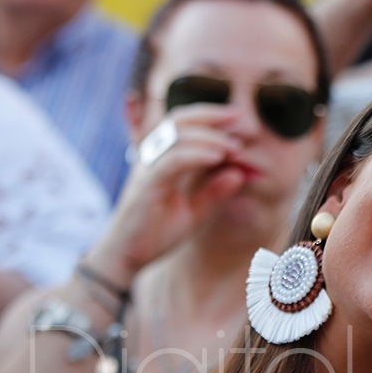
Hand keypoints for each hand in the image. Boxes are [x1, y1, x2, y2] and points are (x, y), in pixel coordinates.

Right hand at [85, 105, 253, 285]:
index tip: (242, 122)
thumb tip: (241, 173)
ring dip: (211, 137)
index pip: (186, 123)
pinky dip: (197, 155)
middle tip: (243, 123)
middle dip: (213, 116)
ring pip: (177, 135)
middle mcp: (153, 157)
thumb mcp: (197, 211)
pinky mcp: (147, 185)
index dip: (213, 116)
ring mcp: (148, 169)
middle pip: (180, 119)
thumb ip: (217, 192)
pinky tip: (218, 158)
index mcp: (164, 158)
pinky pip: (172, 160)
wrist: (128, 256)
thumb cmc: (158, 232)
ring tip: (235, 147)